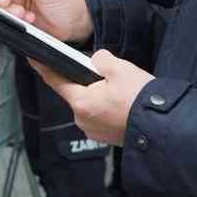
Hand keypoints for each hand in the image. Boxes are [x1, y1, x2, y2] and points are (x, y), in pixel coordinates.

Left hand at [28, 50, 152, 146]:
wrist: (162, 126)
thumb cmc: (141, 100)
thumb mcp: (120, 68)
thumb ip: (101, 59)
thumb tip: (96, 60)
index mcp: (81, 102)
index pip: (55, 81)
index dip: (44, 68)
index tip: (34, 59)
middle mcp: (82, 119)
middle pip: (77, 93)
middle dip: (88, 82)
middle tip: (107, 75)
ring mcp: (94, 130)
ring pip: (90, 105)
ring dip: (99, 96)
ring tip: (121, 91)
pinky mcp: (106, 137)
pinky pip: (100, 117)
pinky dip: (108, 109)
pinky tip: (123, 104)